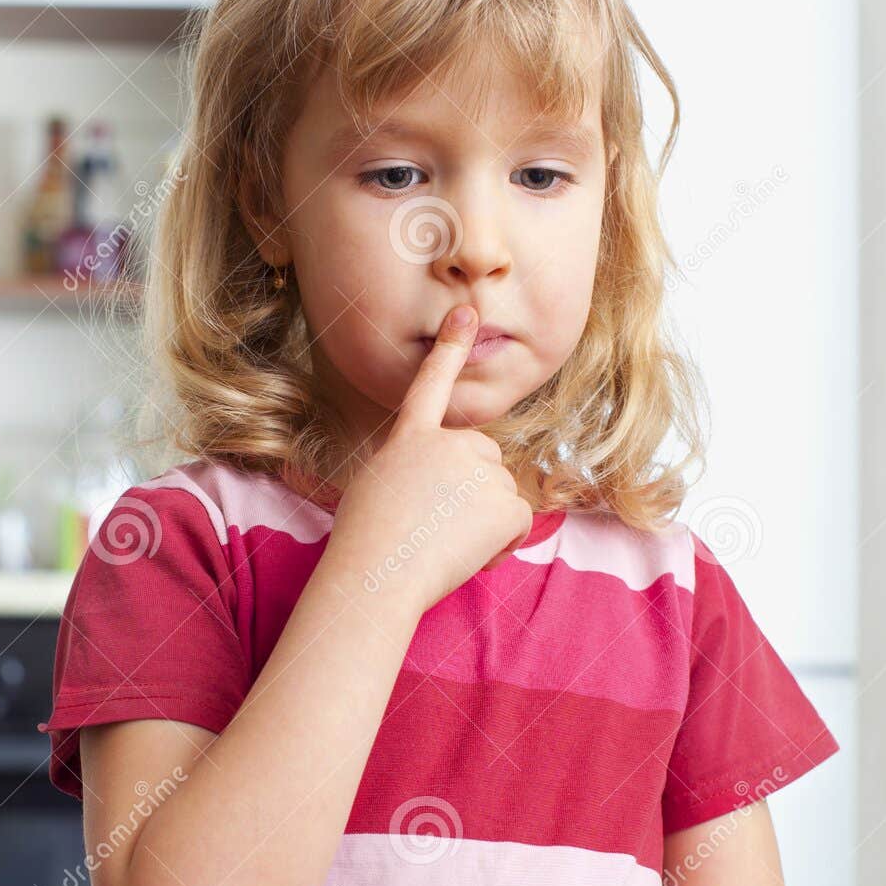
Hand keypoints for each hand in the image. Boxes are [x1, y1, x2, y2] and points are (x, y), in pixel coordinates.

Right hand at [329, 305, 535, 613]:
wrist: (377, 572)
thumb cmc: (366, 545)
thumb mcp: (376, 489)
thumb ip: (412, 473)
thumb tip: (438, 496)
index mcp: (411, 438)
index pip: (431, 385)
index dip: (450, 349)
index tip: (467, 313)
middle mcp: (450, 443)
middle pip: (483, 461)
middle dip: (471, 493)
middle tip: (435, 526)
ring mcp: (480, 470)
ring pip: (500, 495)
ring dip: (483, 524)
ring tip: (443, 544)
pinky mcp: (505, 502)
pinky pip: (519, 522)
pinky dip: (502, 544)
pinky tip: (471, 554)